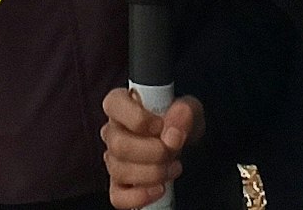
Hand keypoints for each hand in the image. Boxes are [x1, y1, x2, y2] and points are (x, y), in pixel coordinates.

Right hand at [101, 87, 201, 209]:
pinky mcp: (119, 185)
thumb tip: (177, 120)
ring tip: (174, 167)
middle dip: (152, 151)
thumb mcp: (189, 110)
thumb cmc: (180, 124)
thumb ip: (184, 112)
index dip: (138, 118)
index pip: (114, 105)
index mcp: (122, 105)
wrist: (186, 147)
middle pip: (118, 145)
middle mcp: (113, 131)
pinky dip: (139, 196)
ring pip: (119, 171)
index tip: (161, 125)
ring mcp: (113, 160)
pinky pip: (118, 196)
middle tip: (173, 150)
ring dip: (153, 173)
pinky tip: (159, 189)